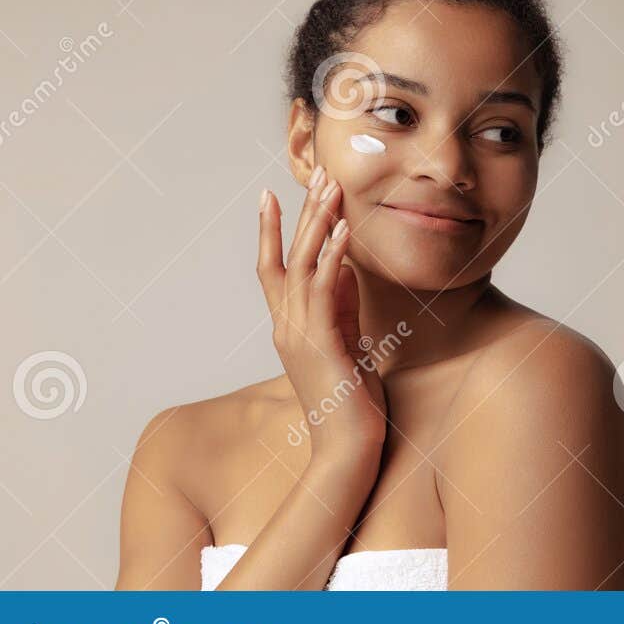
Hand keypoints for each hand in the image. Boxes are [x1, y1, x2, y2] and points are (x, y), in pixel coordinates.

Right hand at [257, 165, 387, 457]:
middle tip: (315, 175)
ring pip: (301, 266)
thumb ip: (343, 308)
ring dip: (316, 225)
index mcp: (289, 328)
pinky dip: (333, 258)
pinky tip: (344, 231)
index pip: (273, 270)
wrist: (348, 448)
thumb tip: (346, 268)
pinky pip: (324, 291)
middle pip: (285, 259)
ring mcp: (299, 335)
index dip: (271, 232)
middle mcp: (286, 327)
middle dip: (299, 214)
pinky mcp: (321, 343)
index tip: (272, 194)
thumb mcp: (348, 344)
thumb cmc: (352, 402)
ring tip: (330, 189)